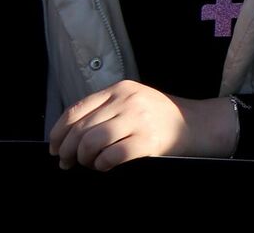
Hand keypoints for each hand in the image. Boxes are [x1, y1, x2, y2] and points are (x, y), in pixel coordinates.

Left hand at [50, 82, 236, 170]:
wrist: (198, 125)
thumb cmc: (160, 118)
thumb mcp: (132, 102)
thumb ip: (104, 110)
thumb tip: (65, 137)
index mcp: (120, 88)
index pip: (75, 110)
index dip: (58, 133)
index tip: (54, 148)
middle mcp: (128, 100)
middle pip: (81, 129)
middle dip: (68, 151)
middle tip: (68, 163)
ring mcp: (139, 119)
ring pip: (92, 142)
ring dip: (85, 159)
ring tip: (90, 164)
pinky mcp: (149, 140)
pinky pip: (113, 156)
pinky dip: (103, 165)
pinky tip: (107, 166)